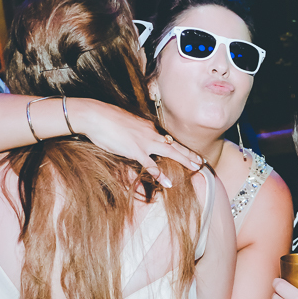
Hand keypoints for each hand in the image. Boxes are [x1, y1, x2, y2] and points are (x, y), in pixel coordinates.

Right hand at [70, 98, 202, 187]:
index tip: (189, 152)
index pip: (167, 139)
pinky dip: (160, 175)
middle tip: (202, 161)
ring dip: (184, 161)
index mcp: (148, 127)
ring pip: (170, 152)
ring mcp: (144, 142)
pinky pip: (151, 165)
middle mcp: (150, 133)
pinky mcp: (135, 150)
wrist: (95, 115)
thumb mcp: (124, 125)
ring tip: (196, 168)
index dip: (179, 147)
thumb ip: (133, 133)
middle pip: (175, 145)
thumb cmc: (105, 120)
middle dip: (189, 154)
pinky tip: (169, 183)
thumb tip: (134, 142)